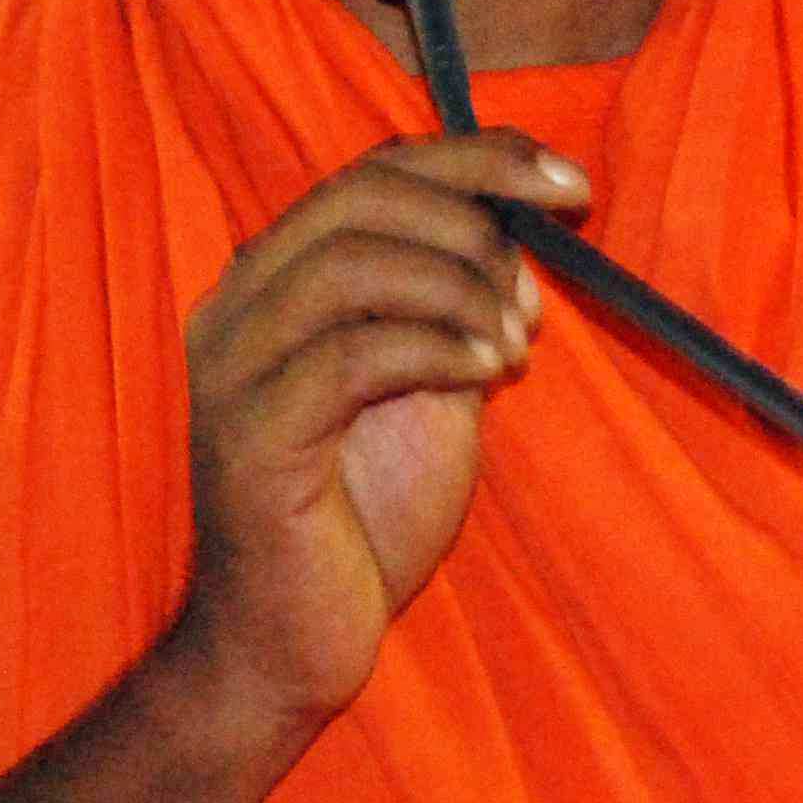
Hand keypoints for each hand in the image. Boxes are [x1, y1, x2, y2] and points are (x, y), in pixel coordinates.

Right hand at [168, 132, 591, 730]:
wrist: (292, 644)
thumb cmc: (364, 514)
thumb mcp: (427, 383)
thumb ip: (454, 304)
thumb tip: (525, 231)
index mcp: (276, 276)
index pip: (376, 170)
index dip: (479, 158)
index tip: (568, 185)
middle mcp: (238, 304)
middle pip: (362, 196)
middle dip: (476, 214)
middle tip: (543, 283)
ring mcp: (233, 368)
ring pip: (351, 262)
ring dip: (459, 287)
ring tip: (516, 344)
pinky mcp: (249, 438)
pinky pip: (350, 355)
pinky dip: (435, 346)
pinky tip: (490, 371)